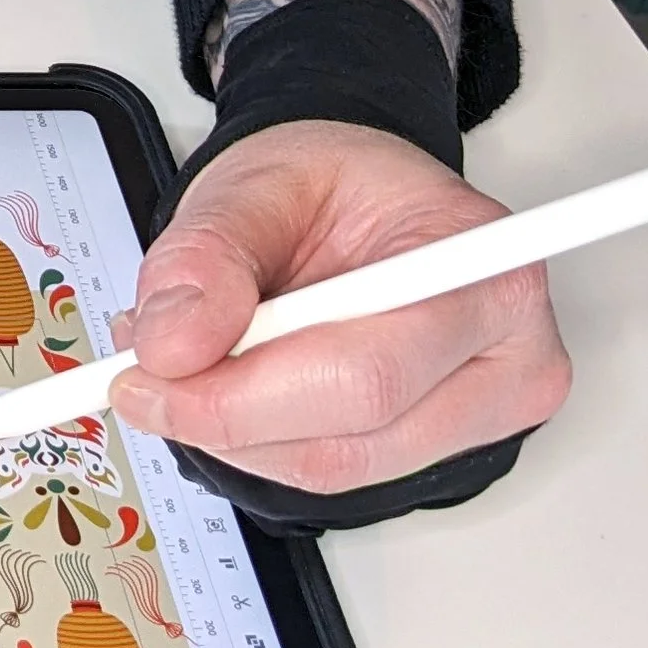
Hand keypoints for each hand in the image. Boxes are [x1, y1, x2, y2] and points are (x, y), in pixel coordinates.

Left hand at [106, 119, 571, 496]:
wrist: (361, 193)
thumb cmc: (332, 180)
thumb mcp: (250, 183)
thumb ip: (204, 258)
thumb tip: (171, 345)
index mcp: (483, 266)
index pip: (365, 375)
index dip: (243, 396)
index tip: (150, 379)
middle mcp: (507, 355)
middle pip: (351, 436)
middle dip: (223, 413)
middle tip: (140, 373)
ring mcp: (485, 412)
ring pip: (333, 466)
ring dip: (232, 427)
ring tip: (177, 356)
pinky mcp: (443, 444)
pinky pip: (332, 467)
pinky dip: (256, 434)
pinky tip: (222, 378)